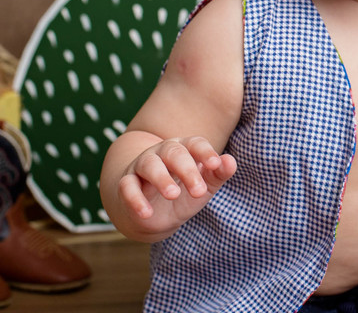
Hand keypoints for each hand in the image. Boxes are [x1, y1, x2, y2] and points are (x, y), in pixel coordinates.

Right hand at [115, 136, 236, 235]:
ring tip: (173, 195)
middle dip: (187, 169)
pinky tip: (146, 212)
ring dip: (161, 178)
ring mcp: (142, 167)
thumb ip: (218, 174)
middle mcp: (161, 153)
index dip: (205, 152)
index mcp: (184, 149)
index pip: (195, 143)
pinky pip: (127, 186)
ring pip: (149, 164)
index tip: (215, 165)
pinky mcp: (126, 184)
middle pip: (173, 152)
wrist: (154, 214)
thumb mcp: (204, 185)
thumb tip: (230, 162)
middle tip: (198, 190)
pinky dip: (135, 199)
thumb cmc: (184, 192)